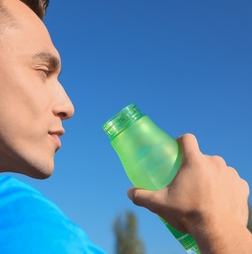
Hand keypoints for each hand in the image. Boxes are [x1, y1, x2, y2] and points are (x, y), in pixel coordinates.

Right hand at [127, 134, 250, 252]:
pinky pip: (231, 181)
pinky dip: (225, 187)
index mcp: (195, 161)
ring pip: (217, 169)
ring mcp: (230, 174)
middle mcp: (215, 163)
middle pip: (202, 157)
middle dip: (195, 166)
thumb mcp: (160, 204)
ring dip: (211, 176)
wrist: (219, 232)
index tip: (177, 148)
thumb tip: (129, 192)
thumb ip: (142, 196)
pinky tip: (218, 199)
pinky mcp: (242, 186)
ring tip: (203, 192)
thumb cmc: (189, 214)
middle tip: (187, 181)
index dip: (181, 141)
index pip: (188, 139)